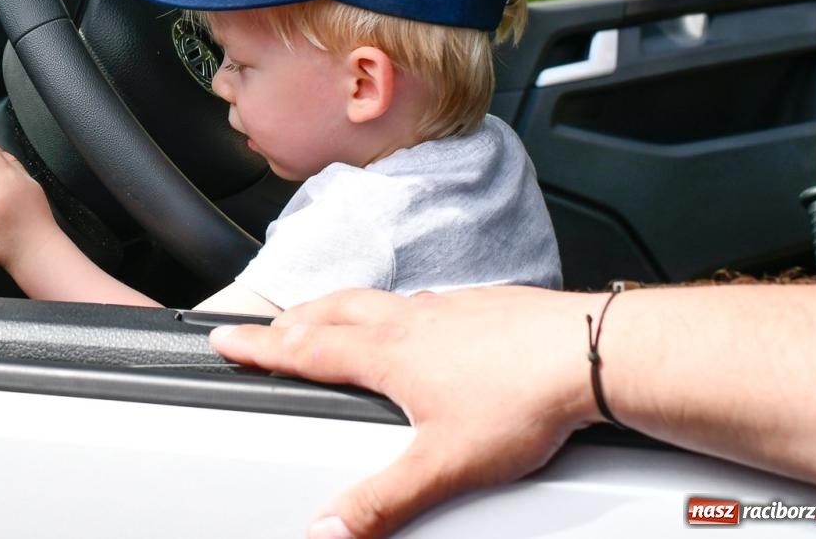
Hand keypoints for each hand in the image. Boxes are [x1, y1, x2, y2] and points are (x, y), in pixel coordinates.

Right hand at [209, 287, 601, 537]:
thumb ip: (382, 500)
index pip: (305, 350)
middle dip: (292, 320)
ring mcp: (446, 308)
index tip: (226, 338)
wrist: (588, 353)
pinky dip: (396, 308)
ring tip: (331, 317)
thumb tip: (329, 529)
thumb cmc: (524, 400)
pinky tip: (417, 323)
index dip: (259, 345)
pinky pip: (421, 301)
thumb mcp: (445, 466)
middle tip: (269, 327)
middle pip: (331, 312)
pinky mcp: (482, 305)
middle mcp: (409, 321)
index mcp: (388, 354)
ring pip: (376, 300)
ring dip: (340, 307)